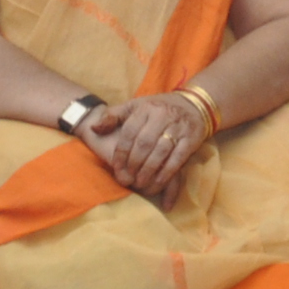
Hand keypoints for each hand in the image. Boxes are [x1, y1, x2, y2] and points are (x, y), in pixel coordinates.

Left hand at [86, 92, 205, 202]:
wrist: (194, 105)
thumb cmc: (157, 109)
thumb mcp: (134, 106)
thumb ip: (113, 116)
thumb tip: (94, 128)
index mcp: (145, 108)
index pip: (129, 132)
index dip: (121, 152)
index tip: (116, 168)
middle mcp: (162, 116)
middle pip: (144, 143)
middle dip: (134, 164)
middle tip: (127, 179)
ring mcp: (178, 128)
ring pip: (160, 152)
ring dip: (148, 170)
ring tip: (139, 183)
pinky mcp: (191, 139)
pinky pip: (178, 158)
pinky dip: (167, 172)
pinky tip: (157, 182)